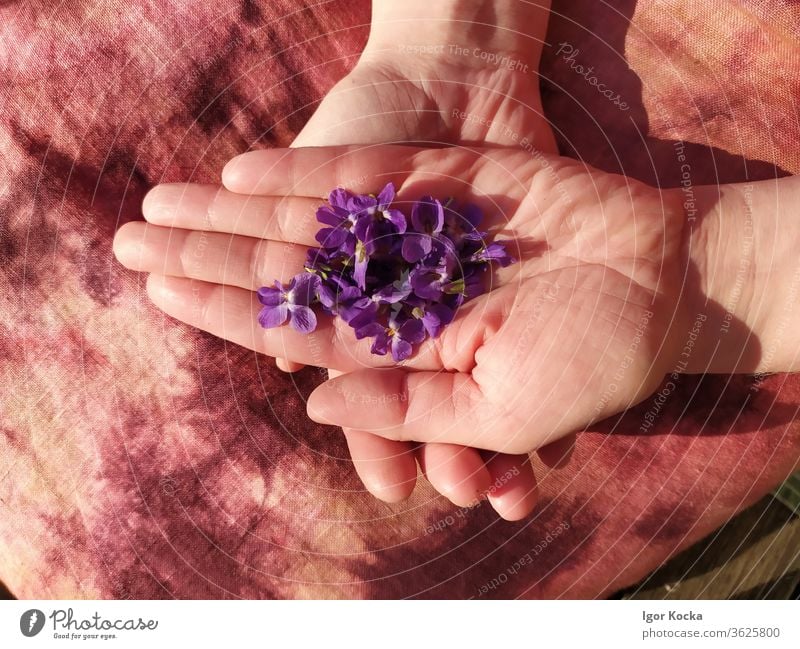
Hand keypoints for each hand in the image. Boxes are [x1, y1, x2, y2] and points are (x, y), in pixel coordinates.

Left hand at [116, 0, 559, 518]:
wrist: (659, 283)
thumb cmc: (590, 362)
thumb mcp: (501, 413)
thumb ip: (407, 408)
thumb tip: (315, 399)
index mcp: (403, 351)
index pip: (296, 334)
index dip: (228, 315)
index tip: (166, 294)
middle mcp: (393, 290)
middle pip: (283, 275)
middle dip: (207, 261)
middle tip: (130, 245)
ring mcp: (412, 235)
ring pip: (307, 223)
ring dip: (234, 214)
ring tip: (159, 204)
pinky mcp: (440, 187)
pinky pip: (361, 181)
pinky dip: (303, 176)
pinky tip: (239, 175)